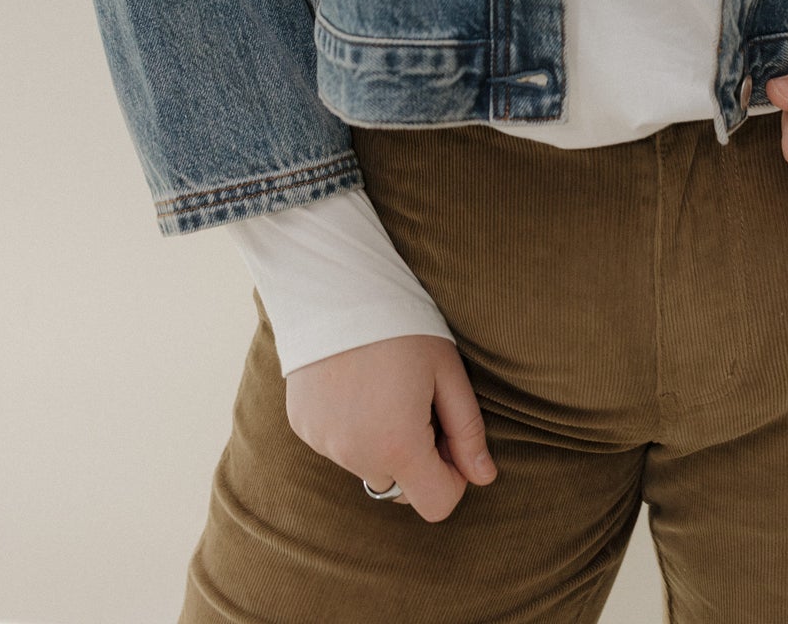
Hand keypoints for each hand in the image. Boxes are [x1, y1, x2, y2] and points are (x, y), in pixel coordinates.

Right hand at [285, 334, 497, 522]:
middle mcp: (355, 455)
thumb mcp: (447, 371)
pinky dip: (352, 428)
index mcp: (398, 446)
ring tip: (386, 387)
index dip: (454, 477)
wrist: (335, 284)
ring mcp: (324, 443)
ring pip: (368, 466)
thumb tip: (484, 477)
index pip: (437, 505)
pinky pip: (338, 445)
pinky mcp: (303, 427)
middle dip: (418, 459)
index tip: (451, 436)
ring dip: (384, 444)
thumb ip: (468, 431)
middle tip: (419, 403)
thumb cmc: (402, 324)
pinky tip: (356, 384)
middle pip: (401, 488)